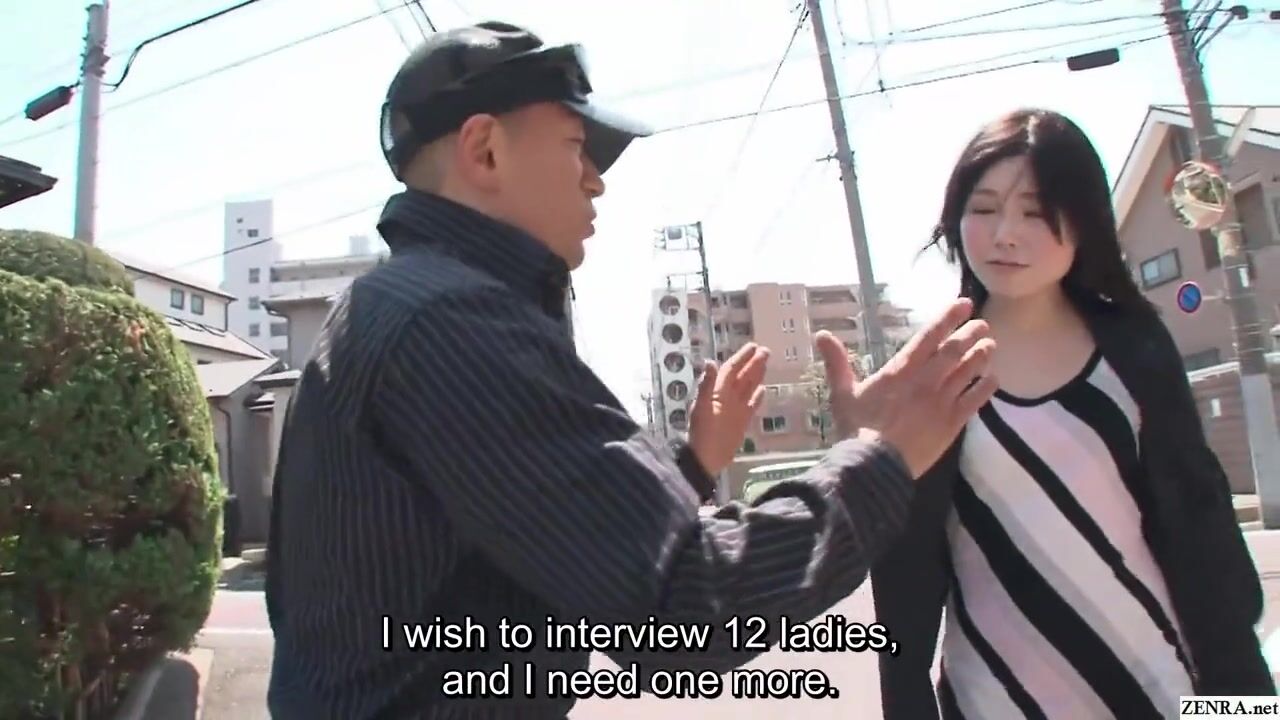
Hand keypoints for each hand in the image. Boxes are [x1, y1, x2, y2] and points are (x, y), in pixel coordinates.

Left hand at [687, 343, 768, 475]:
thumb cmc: (703, 432)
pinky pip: (751, 405)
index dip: (741, 358)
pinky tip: (763, 390)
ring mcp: (735, 409)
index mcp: (716, 392)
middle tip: (766, 351)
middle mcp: (726, 397)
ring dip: (756, 375)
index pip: (730, 370)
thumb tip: (709, 361)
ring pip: (747, 388)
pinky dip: (757, 397)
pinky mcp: (741, 421)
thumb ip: (706, 385)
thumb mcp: (703, 407)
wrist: (707, 458)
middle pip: (741, 376)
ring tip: (766, 363)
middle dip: (752, 363)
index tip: (753, 346)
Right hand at [813, 298, 997, 477]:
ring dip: (981, 356)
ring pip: (968, 372)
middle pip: (955, 351)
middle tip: (982, 324)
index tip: (963, 304)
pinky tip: (993, 379)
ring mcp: (942, 402)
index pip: (928, 337)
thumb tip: (822, 334)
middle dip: (970, 334)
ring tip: (990, 345)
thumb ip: (837, 362)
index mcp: (901, 370)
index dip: (947, 318)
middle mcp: (926, 381)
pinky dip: (985, 388)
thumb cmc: (856, 428)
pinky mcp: (952, 424)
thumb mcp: (842, 393)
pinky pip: (974, 401)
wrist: (875, 464)